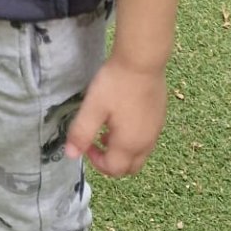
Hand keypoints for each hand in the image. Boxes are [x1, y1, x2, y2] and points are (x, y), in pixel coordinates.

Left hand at [64, 57, 166, 176]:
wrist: (142, 61)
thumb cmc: (116, 84)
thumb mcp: (93, 108)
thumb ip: (81, 133)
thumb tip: (70, 154)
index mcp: (129, 145)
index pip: (114, 169)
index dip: (96, 162)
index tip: (86, 144)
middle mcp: (146, 143)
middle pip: (130, 167)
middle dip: (111, 162)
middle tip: (97, 143)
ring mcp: (156, 130)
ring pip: (140, 154)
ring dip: (122, 151)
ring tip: (107, 129)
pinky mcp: (159, 118)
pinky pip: (146, 140)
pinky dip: (133, 140)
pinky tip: (123, 118)